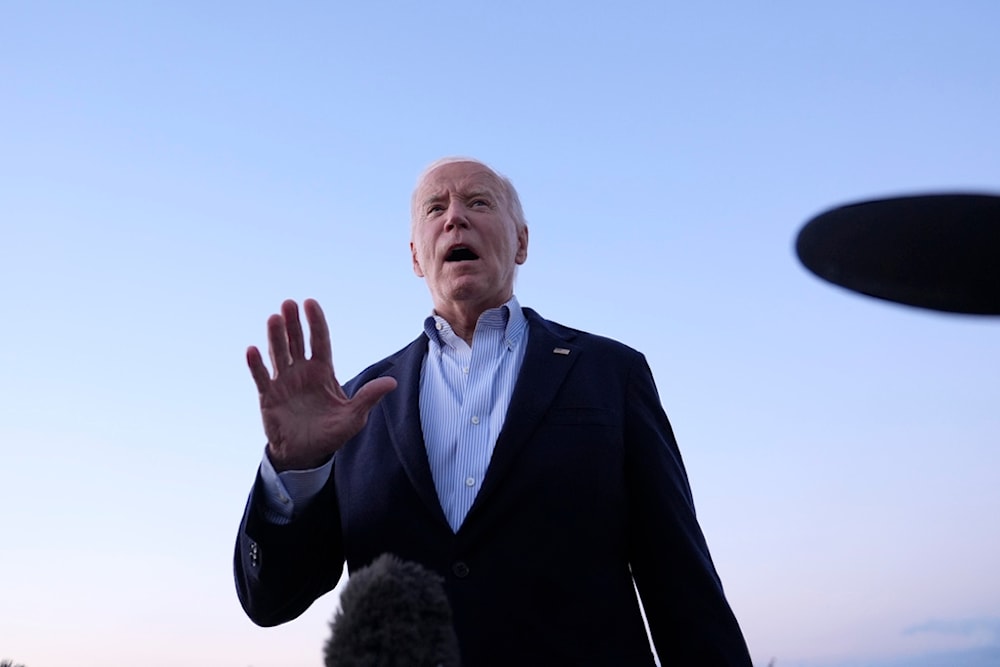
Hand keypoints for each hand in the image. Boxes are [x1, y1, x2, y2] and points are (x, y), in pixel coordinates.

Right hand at [246, 299, 397, 471]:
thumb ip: (368, 397)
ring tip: (273, 318)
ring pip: (279, 354)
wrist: (306, 454)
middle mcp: (302, 371)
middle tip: (288, 303)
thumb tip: (392, 383)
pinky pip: (261, 377)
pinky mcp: (268, 396)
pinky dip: (256, 364)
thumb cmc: (331, 433)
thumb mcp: (354, 417)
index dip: (315, 322)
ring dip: (275, 337)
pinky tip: (252, 350)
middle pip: (297, 341)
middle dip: (293, 323)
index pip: (319, 340)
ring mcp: (284, 382)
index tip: (310, 303)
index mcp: (323, 371)